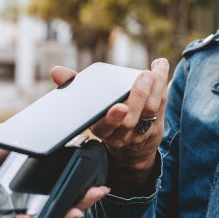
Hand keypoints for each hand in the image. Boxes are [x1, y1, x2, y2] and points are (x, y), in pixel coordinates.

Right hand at [50, 58, 169, 196]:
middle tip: (144, 75)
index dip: (113, 119)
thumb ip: (73, 87)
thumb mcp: (88, 108)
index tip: (119, 107)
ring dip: (155, 87)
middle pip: (132, 118)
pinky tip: (160, 66)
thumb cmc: (107, 120)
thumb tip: (56, 71)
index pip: (105, 128)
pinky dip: (162, 85)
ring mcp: (141, 131)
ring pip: (150, 111)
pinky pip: (161, 105)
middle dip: (139, 95)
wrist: (132, 151)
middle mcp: (122, 133)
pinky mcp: (157, 124)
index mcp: (101, 129)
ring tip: (154, 69)